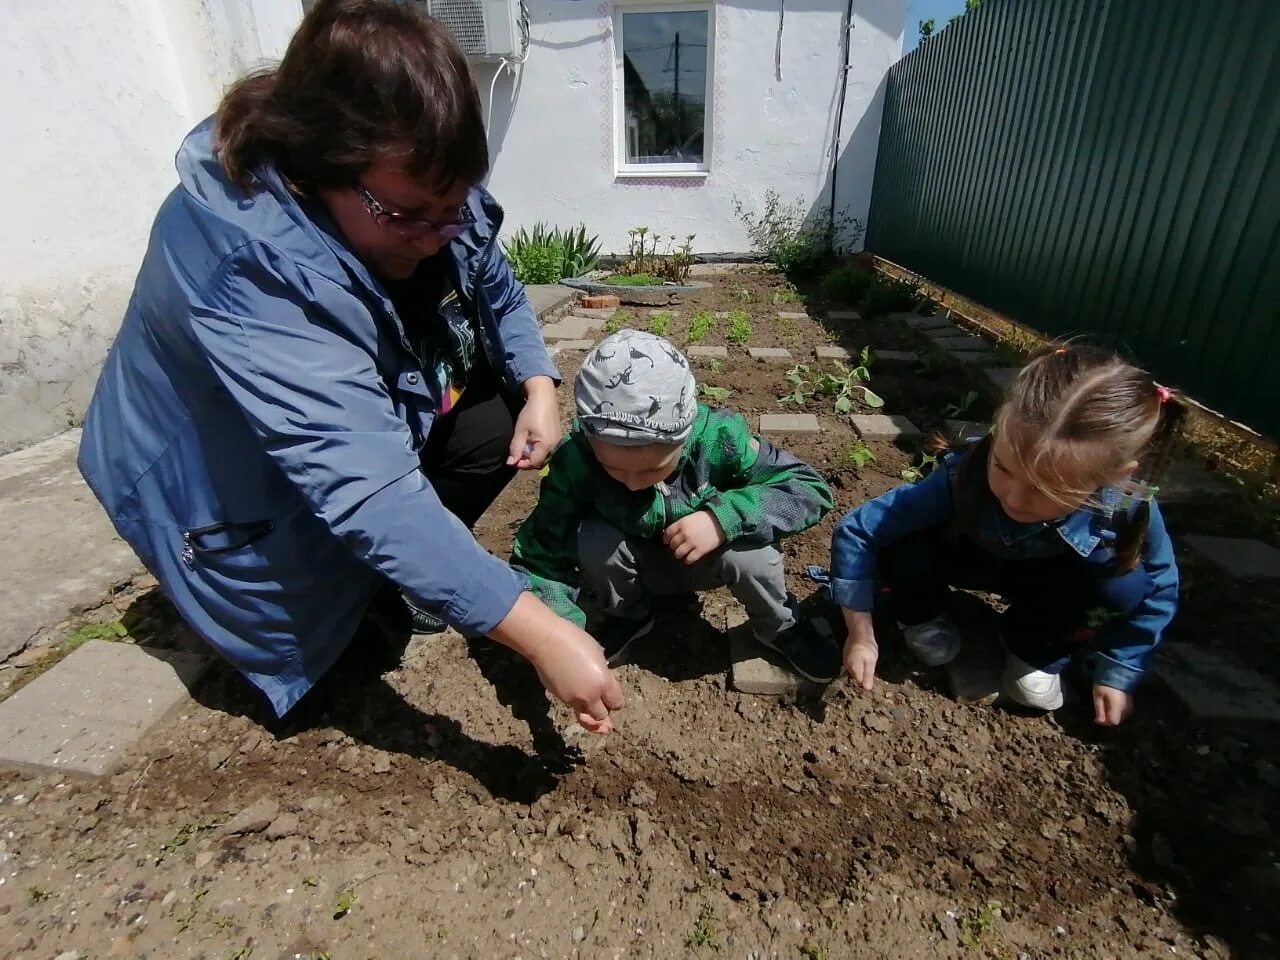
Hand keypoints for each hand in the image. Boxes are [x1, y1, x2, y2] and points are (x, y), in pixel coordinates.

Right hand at [489, 592, 623, 733]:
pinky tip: (579, 699)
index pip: (616, 703)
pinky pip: (573, 706)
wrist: (546, 642)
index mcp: (603, 682)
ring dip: (591, 716)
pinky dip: (578, 706)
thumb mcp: (597, 655)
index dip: (616, 702)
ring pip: (586, 716)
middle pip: (602, 715)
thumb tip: (602, 685)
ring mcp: (573, 698)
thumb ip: (602, 675)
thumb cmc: (574, 640)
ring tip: (598, 726)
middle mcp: (590, 695)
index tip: (614, 699)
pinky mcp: (560, 698)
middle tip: (605, 712)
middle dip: (604, 713)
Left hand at [509, 376, 559, 469]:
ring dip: (532, 456)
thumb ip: (516, 448)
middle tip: (516, 455)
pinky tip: (530, 444)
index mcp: (546, 445)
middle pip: (540, 462)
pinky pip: (547, 450)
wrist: (544, 397)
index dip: (523, 464)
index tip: (513, 460)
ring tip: (522, 448)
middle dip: (527, 461)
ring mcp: (557, 442)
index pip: (534, 463)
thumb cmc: (531, 412)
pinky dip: (538, 450)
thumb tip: (511, 463)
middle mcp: (554, 446)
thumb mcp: (520, 431)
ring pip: (544, 457)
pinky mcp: (557, 438)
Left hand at [663, 510, 726, 564]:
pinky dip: (687, 560)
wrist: (721, 521)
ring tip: (680, 555)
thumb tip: (673, 532)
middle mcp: (685, 533)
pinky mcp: (700, 550)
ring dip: (678, 554)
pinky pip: (689, 559)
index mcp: (682, 523)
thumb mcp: (691, 517)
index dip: (666, 538)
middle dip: (673, 547)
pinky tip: (688, 559)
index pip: (668, 533)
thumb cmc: (706, 518)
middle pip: (673, 544)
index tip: (666, 541)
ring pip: (678, 553)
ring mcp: (692, 543)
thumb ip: (681, 524)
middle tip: (675, 548)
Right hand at [842, 609, 878, 690]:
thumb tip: (867, 689)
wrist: (859, 632)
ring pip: (854, 670)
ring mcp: (845, 660)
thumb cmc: (867, 647)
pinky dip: (858, 664)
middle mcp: (847, 666)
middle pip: (856, 677)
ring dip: (860, 670)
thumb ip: (868, 675)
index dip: (867, 683)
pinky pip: (852, 664)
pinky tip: (863, 660)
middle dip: (863, 677)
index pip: (860, 682)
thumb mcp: (871, 662)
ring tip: (868, 666)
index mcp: (854, 669)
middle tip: (872, 672)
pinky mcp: (846, 655)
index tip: (873, 680)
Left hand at [1092, 685, 1132, 725]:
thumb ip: (1099, 709)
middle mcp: (1125, 709)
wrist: (1118, 673)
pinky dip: (1116, 711)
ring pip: (1120, 717)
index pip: (1113, 722)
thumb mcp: (1098, 696)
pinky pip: (1123, 712)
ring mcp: (1129, 706)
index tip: (1098, 718)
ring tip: (1105, 706)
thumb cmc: (1105, 684)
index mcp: (1117, 707)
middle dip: (1108, 719)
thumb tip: (1099, 722)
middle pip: (1117, 720)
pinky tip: (1111, 704)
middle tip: (1100, 711)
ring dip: (1112, 715)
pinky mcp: (1130, 703)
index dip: (1105, 722)